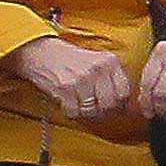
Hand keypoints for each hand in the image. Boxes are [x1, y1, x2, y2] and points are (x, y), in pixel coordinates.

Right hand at [9, 35, 134, 127]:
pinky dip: (70, 112)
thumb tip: (122, 104)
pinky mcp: (65, 88)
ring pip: (92, 110)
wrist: (41, 52)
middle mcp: (98, 69)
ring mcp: (82, 78)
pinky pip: (74, 112)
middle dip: (102, 112)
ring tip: (79, 106)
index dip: (118, 104)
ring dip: (84, 113)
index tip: (112, 107)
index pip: (124, 92)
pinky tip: (67, 103)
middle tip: (94, 110)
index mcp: (110, 61)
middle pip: (110, 104)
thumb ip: (111, 78)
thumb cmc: (69, 60)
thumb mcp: (97, 61)